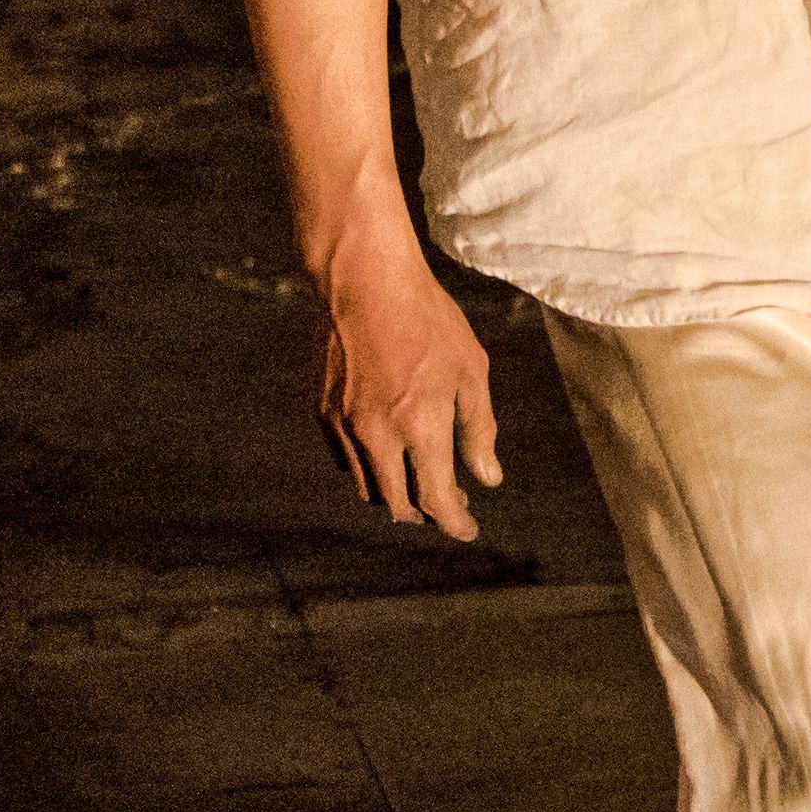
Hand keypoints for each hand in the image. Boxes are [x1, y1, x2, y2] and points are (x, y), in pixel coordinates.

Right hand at [316, 224, 500, 539]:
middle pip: (398, 504)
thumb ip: (478, 429)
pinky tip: (388, 451)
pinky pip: (345, 460)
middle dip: (426, 513)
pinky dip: (369, 468)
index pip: (437, 498)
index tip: (467, 529)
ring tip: (420, 479)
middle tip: (449, 504)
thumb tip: (487, 477)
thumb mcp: (470, 370)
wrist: (363, 281)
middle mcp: (377, 435)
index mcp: (420, 427)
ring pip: (367, 487)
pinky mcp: (323, 412)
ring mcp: (344, 426)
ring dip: (395, 494)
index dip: (455, 522)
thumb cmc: (428, 321)